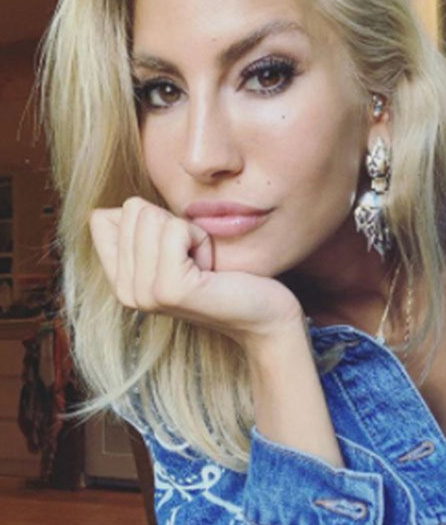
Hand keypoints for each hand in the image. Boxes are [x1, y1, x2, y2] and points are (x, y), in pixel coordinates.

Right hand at [89, 197, 304, 349]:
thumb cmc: (226, 276)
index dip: (149, 218)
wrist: (264, 314)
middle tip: (196, 260)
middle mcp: (125, 292)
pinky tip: (210, 268)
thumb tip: (113, 209)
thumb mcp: (175, 250)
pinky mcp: (170, 289)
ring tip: (204, 265)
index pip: (102, 218)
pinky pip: (176, 230)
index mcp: (121, 281)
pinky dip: (200, 238)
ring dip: (190, 232)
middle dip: (174, 225)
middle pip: (132, 211)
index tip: (177, 249)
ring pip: (152, 217)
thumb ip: (141, 233)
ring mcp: (145, 293)